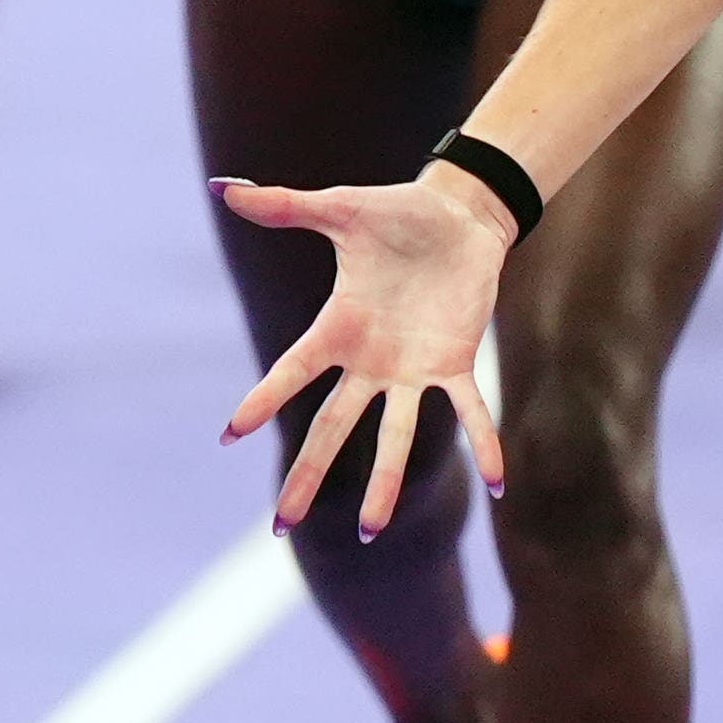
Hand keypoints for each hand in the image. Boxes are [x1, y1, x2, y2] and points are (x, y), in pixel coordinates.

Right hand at [217, 166, 517, 539]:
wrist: (459, 213)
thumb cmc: (395, 212)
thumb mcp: (339, 209)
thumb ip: (285, 206)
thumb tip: (223, 189)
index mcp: (337, 329)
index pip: (292, 372)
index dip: (262, 400)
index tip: (228, 436)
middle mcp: (370, 361)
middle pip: (331, 428)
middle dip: (308, 477)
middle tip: (283, 528)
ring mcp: (412, 368)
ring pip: (395, 436)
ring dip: (384, 483)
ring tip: (372, 534)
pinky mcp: (455, 362)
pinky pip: (471, 411)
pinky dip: (485, 445)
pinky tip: (499, 485)